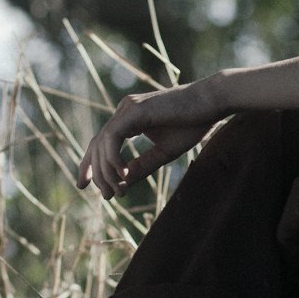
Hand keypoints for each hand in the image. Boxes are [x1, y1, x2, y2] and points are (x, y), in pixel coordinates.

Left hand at [80, 79, 225, 197]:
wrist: (213, 101)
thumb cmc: (193, 123)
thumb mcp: (164, 152)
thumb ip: (142, 166)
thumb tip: (121, 186)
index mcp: (129, 118)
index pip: (102, 142)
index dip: (91, 165)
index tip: (85, 186)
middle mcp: (124, 111)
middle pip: (97, 144)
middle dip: (96, 173)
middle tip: (105, 196)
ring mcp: (127, 108)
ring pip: (103, 143)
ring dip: (106, 171)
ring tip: (116, 190)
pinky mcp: (135, 110)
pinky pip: (113, 137)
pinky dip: (113, 158)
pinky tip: (123, 175)